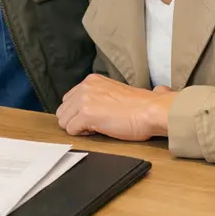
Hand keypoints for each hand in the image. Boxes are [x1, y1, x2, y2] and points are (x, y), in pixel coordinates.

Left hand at [55, 75, 176, 140]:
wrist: (151, 111)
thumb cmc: (140, 106)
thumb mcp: (113, 92)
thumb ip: (98, 95)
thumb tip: (91, 106)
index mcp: (91, 80)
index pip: (69, 99)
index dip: (78, 112)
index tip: (93, 117)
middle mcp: (85, 87)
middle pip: (63, 110)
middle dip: (75, 120)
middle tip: (94, 124)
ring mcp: (84, 100)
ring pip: (64, 120)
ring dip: (77, 127)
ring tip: (96, 127)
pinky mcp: (86, 115)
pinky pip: (71, 130)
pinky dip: (82, 134)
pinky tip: (97, 131)